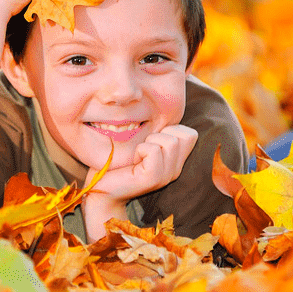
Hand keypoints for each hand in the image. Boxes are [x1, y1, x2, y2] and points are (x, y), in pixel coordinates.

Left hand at [84, 125, 198, 204]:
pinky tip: (133, 161)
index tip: (149, 140)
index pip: (191, 134)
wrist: (101, 187)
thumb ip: (156, 129)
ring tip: (137, 155)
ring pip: (171, 141)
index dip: (170, 129)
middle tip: (142, 148)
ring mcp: (166, 176)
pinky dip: (141, 149)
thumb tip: (164, 104)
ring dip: (149, 141)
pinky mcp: (153, 179)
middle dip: (160, 133)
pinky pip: (154, 151)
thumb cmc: (118, 160)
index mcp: (175, 160)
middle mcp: (175, 169)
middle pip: (185, 135)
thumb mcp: (142, 140)